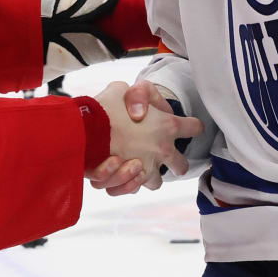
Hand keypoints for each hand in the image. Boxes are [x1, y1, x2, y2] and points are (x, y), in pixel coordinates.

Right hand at [88, 79, 200, 194]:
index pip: (195, 128)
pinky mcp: (128, 181)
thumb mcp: (123, 88)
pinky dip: (127, 183)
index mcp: (167, 126)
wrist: (82, 129)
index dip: (192, 126)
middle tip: (161, 153)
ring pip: (156, 182)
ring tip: (134, 164)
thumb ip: (140, 95)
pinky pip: (133, 188)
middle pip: (182, 166)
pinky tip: (119, 170)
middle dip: (175, 163)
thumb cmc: (104, 106)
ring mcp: (146, 168)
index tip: (187, 126)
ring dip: (148, 175)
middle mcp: (162, 150)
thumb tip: (144, 111)